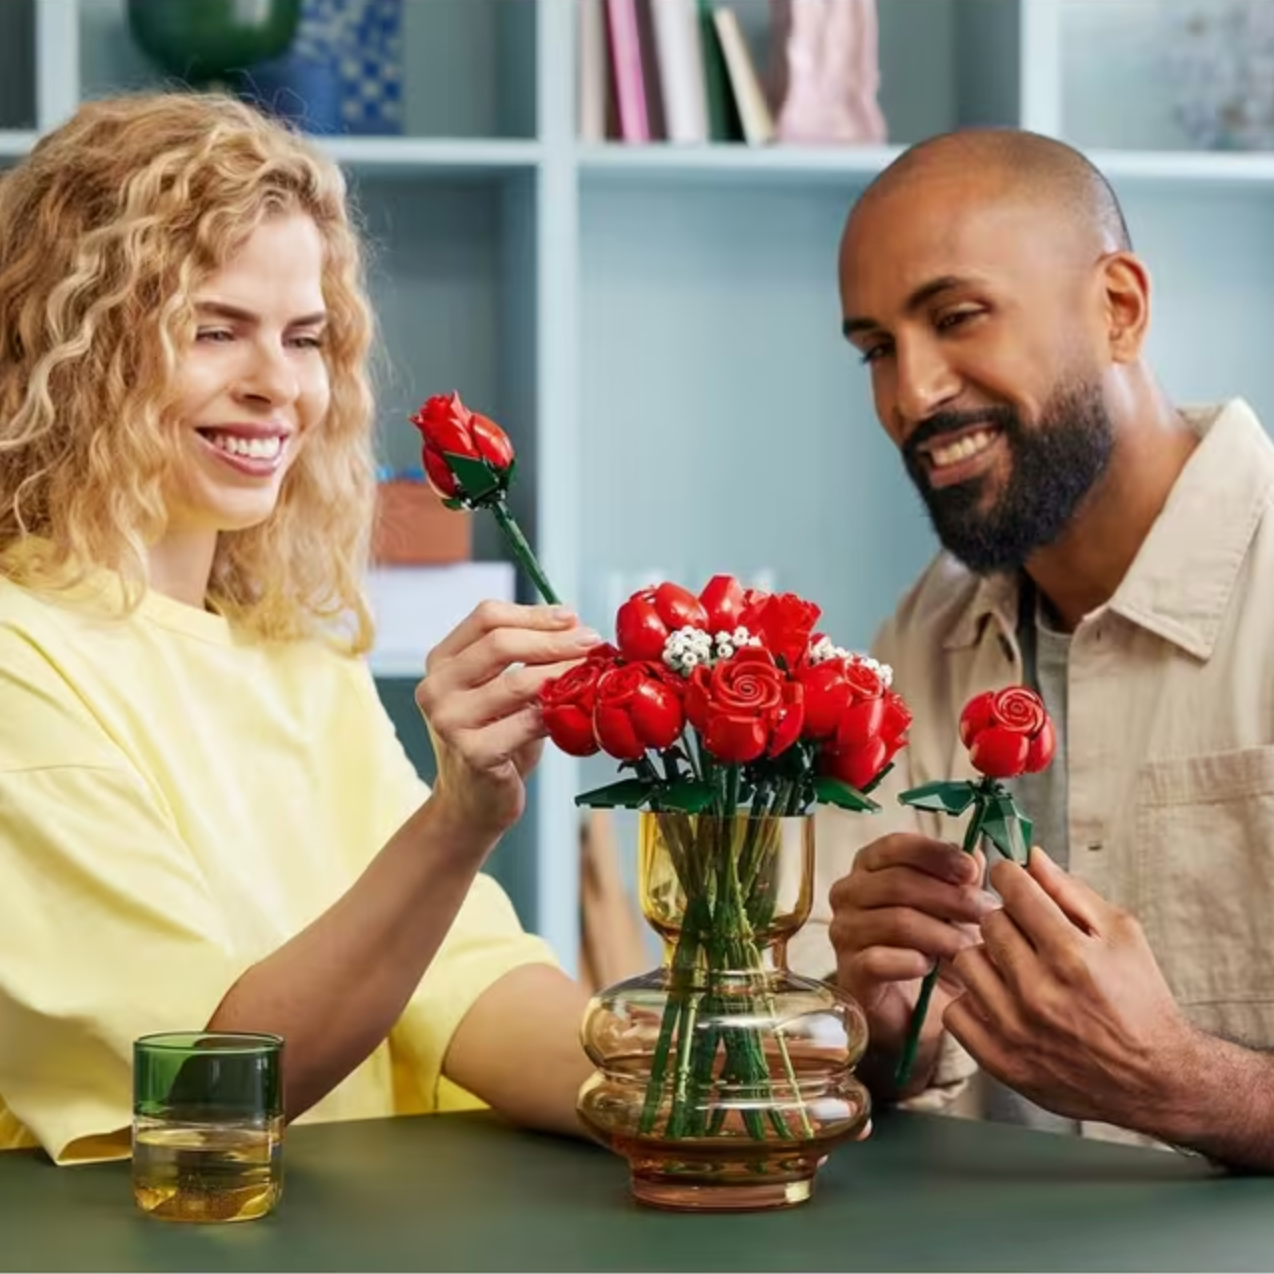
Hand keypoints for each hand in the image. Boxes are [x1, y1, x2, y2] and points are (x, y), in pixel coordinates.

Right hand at [416, 601, 601, 843]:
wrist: (472, 802)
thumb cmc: (494, 739)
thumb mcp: (499, 689)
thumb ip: (524, 657)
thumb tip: (574, 625)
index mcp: (441, 662)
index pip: (486, 617)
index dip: (533, 613)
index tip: (571, 618)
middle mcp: (436, 688)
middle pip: (499, 643)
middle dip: (553, 639)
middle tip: (589, 641)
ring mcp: (449, 721)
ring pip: (516, 682)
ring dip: (561, 673)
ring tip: (589, 671)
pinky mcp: (472, 753)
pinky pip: (526, 723)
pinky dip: (556, 713)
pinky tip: (575, 709)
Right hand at [829, 833, 997, 1065]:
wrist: (918, 1009)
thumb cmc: (933, 949)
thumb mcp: (954, 909)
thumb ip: (962, 879)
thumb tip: (976, 856)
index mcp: (871, 867)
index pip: (895, 846)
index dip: (935, 854)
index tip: (971, 871)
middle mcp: (849, 893)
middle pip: (898, 882)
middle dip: (949, 897)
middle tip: (985, 913)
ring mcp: (844, 931)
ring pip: (896, 920)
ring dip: (940, 934)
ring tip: (967, 948)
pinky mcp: (849, 970)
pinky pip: (879, 959)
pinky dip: (910, 962)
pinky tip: (929, 967)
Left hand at [944, 847, 1195, 1128]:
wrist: (1154, 1077)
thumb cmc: (1140, 999)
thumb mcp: (1121, 934)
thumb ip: (1071, 891)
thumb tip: (1030, 856)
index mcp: (1070, 954)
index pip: (1013, 889)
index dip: (1011, 876)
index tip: (1014, 880)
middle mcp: (1038, 991)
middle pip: (988, 922)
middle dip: (1006, 918)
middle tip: (1026, 933)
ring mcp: (1015, 1029)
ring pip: (966, 962)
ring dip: (987, 959)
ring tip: (1014, 969)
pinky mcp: (1001, 1061)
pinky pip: (955, 1011)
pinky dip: (973, 1003)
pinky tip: (1000, 1001)